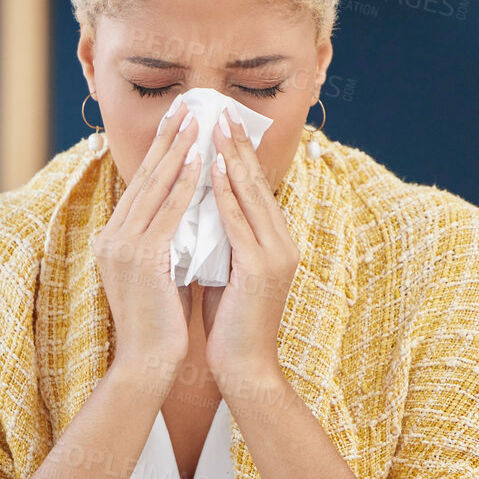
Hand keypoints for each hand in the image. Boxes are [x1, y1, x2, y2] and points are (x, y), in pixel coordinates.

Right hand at [96, 96, 201, 396]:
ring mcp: (123, 246)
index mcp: (113, 240)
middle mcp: (112, 237)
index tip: (176, 124)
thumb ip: (166, 241)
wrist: (147, 363)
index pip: (140, 187)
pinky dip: (182, 184)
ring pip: (154, 187)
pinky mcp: (141, 258)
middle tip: (184, 106)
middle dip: (166, 139)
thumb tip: (190, 211)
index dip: (159, 153)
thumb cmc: (160, 323)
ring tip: (195, 121)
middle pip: (143, 178)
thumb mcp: (159, 272)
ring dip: (177, 150)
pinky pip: (167, 212)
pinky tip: (197, 161)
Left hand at [204, 103, 298, 390]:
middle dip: (237, 144)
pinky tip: (214, 171)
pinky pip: (240, 223)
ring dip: (232, 158)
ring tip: (215, 127)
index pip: (256, 187)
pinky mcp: (262, 269)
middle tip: (219, 110)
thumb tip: (196, 205)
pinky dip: (227, 194)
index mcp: (275, 242)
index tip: (220, 123)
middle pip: (258, 182)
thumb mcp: (225, 269)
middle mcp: (282, 242)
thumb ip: (219, 238)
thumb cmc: (229, 322)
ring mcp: (276, 254)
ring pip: (252, 196)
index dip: (239, 153)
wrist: (245, 368)